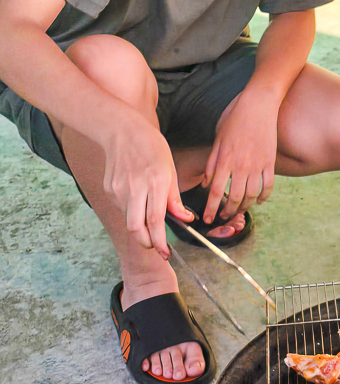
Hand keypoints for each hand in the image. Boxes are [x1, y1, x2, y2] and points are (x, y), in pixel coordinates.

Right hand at [101, 114, 191, 259]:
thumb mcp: (170, 170)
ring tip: (149, 221)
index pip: (156, 221)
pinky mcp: (109, 189)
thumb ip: (175, 198)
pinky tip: (137, 200)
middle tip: (156, 246)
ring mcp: (119, 189)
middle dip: (146, 243)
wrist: (122, 130)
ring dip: (140, 227)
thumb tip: (185, 219)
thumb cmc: (152, 148)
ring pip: (128, 220)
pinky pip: (122, 209)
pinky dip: (132, 212)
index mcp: (155, 181)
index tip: (165, 253)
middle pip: (136, 229)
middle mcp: (135, 187)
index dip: (160, 242)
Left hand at [202, 94, 277, 223]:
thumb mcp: (218, 139)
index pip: (216, 192)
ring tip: (240, 210)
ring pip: (252, 195)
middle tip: (224, 217)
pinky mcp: (270, 162)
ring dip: (246, 206)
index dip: (212, 209)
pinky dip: (264, 197)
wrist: (258, 105)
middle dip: (228, 212)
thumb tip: (207, 184)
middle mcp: (241, 166)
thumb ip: (212, 163)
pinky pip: (268, 186)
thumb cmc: (235, 118)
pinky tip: (259, 201)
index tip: (209, 219)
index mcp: (225, 160)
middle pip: (235, 198)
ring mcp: (257, 165)